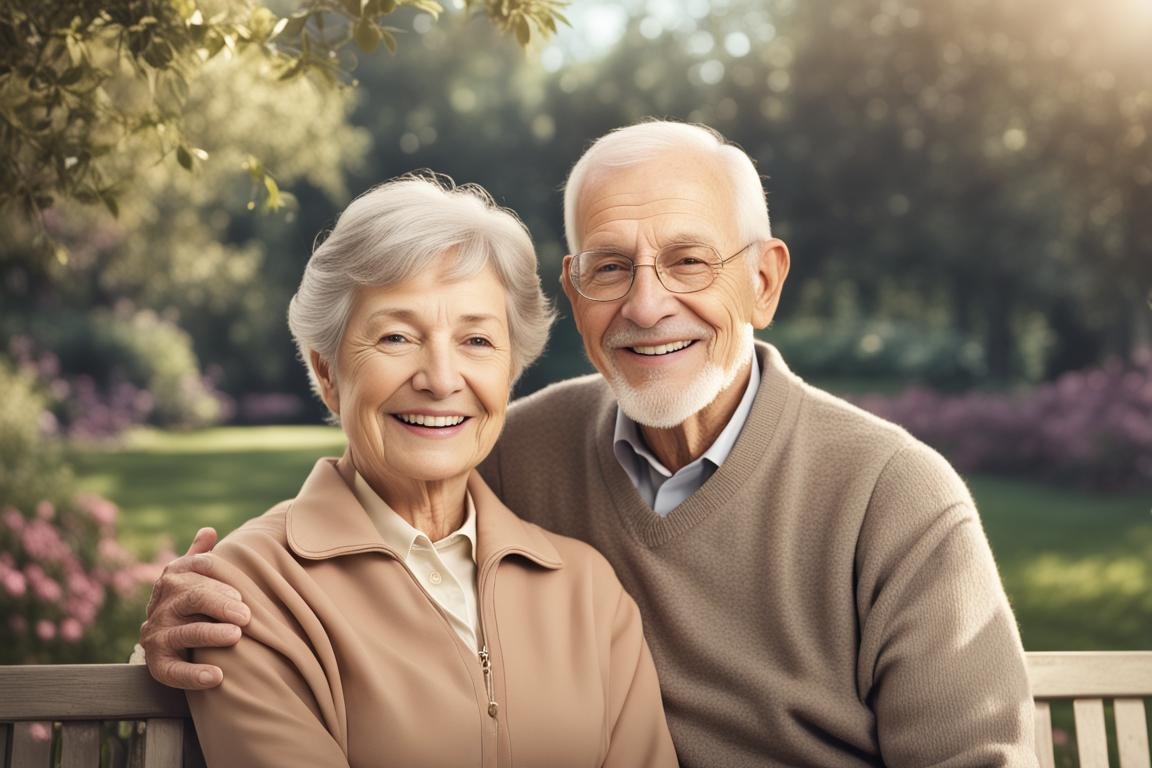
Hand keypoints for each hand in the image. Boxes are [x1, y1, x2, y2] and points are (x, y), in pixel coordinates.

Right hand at [139, 527, 250, 689]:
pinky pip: (174, 671)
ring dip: (211, 634)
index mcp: (173, 579)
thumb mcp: (194, 577)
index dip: (217, 577)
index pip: (194, 570)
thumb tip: (208, 530)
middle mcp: (162, 605)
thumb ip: (200, 557)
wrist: (166, 639)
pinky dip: (195, 674)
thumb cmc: (193, 602)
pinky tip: (218, 676)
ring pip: (184, 633)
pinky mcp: (157, 663)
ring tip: (236, 636)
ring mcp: (156, 634)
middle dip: (220, 604)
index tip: (240, 589)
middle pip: (192, 599)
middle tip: (246, 614)